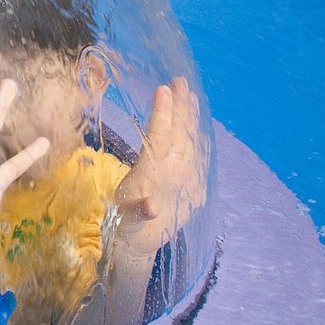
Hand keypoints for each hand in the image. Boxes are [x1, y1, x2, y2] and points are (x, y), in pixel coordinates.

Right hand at [113, 77, 207, 252]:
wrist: (140, 243)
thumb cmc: (126, 224)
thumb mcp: (126, 217)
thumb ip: (139, 210)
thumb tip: (150, 206)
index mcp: (158, 178)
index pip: (162, 139)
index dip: (163, 114)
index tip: (163, 90)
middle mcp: (179, 176)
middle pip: (181, 133)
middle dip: (181, 105)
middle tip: (179, 81)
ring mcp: (190, 178)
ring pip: (191, 140)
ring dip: (190, 115)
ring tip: (189, 93)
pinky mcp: (196, 183)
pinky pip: (198, 151)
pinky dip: (196, 133)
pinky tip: (195, 121)